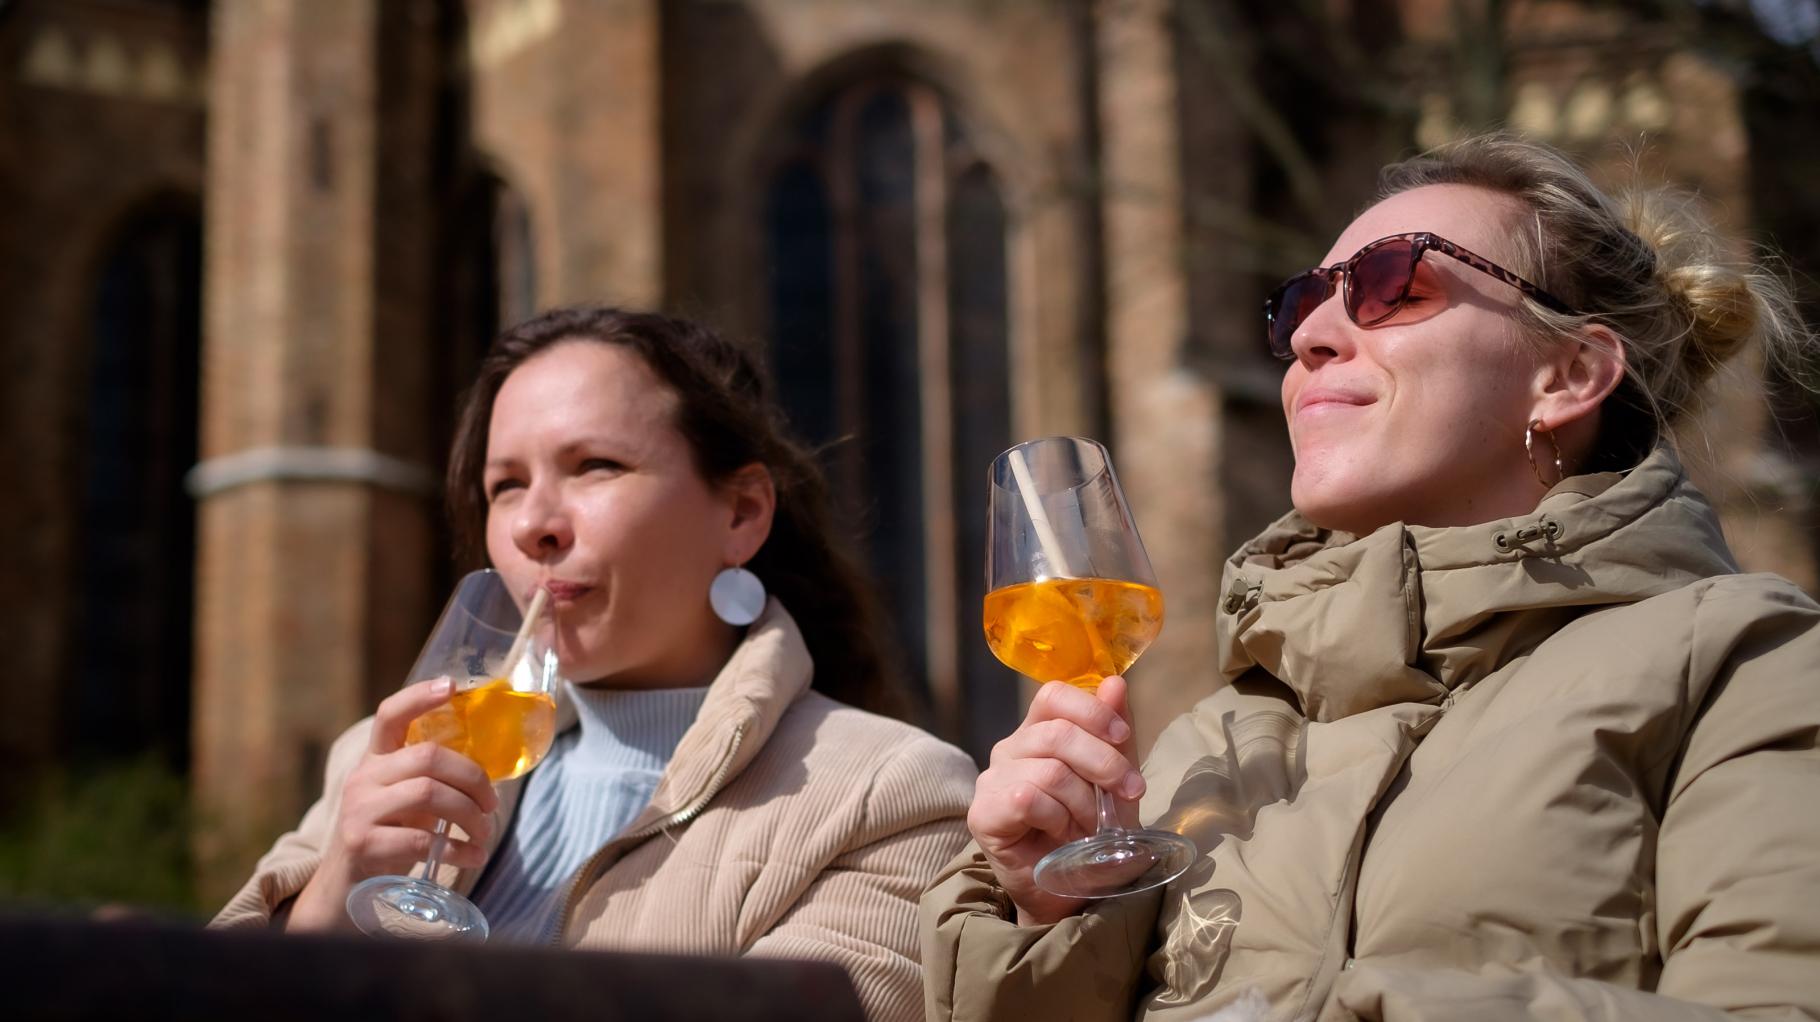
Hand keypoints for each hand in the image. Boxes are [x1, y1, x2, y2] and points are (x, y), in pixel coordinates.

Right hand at [284, 678, 499, 931]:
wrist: (346, 887)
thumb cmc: (390, 835)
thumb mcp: (406, 800)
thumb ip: (433, 779)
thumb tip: (492, 770)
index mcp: (377, 759)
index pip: (391, 715)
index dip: (419, 696)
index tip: (452, 686)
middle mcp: (364, 777)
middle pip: (428, 757)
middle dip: (472, 778)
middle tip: (492, 804)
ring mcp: (359, 809)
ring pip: (428, 793)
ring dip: (469, 816)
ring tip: (485, 834)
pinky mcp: (362, 843)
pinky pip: (420, 839)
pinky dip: (456, 849)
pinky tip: (471, 856)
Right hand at [968, 677, 1144, 925]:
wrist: (1073, 894)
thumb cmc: (1092, 834)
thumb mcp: (1115, 782)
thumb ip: (1115, 733)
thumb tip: (1116, 682)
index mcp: (1040, 732)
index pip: (1054, 695)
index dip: (1090, 709)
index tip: (1123, 736)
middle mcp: (1011, 748)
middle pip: (1057, 733)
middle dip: (1104, 763)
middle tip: (1130, 792)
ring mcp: (993, 780)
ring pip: (1048, 771)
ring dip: (1083, 804)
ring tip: (1089, 828)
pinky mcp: (982, 813)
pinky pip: (1026, 799)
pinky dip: (1056, 820)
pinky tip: (1060, 836)